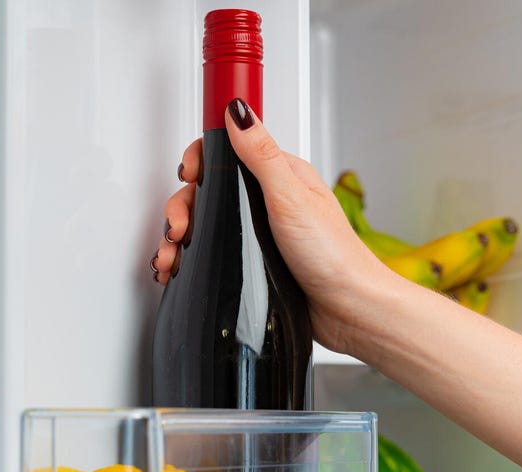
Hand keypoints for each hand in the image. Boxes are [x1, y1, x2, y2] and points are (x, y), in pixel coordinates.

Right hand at [155, 100, 396, 354]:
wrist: (348, 309)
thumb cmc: (333, 255)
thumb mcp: (291, 197)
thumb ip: (261, 154)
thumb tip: (238, 112)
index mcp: (280, 176)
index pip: (228, 152)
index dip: (201, 161)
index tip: (189, 175)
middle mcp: (269, 202)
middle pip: (209, 192)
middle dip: (184, 207)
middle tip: (180, 228)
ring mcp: (260, 233)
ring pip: (207, 225)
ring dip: (180, 237)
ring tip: (172, 255)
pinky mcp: (255, 262)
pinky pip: (215, 253)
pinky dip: (192, 259)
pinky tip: (179, 269)